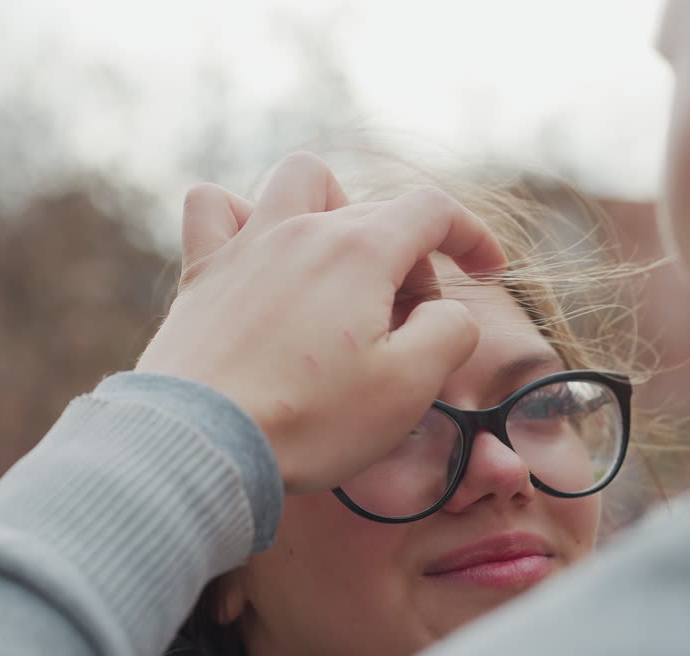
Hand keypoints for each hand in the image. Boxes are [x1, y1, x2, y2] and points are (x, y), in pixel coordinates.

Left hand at [137, 153, 506, 493]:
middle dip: (410, 262)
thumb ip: (450, 333)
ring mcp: (247, 244)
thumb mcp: (409, 387)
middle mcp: (303, 229)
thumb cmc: (310, 420)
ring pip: (300, 180)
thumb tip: (446, 313)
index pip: (433, 210)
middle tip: (408, 329)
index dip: (472, 235)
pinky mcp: (201, 273)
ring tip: (340, 267)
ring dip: (334, 208)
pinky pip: (215, 206)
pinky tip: (258, 255)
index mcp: (360, 251)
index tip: (488, 272)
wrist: (202, 443)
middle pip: (377, 214)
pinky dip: (242, 216)